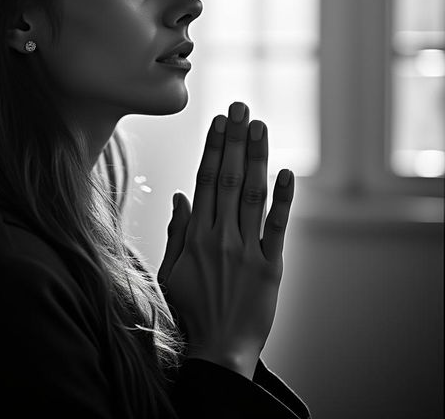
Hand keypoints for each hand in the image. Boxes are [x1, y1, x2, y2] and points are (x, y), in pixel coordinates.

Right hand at [157, 102, 294, 376]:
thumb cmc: (189, 311)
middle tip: (240, 106)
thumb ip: (176, 232)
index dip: (212, 148)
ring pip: (251, 194)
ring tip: (259, 125)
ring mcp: (246, 250)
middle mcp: (220, 236)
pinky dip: (284, 198)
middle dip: (234, 139)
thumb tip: (181, 196)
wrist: (216, 351)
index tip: (218, 121)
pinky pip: (277, 227)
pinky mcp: (270, 266)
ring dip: (256, 157)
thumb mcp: (169, 272)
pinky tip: (287, 172)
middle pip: (227, 178)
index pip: (204, 180)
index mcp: (195, 236)